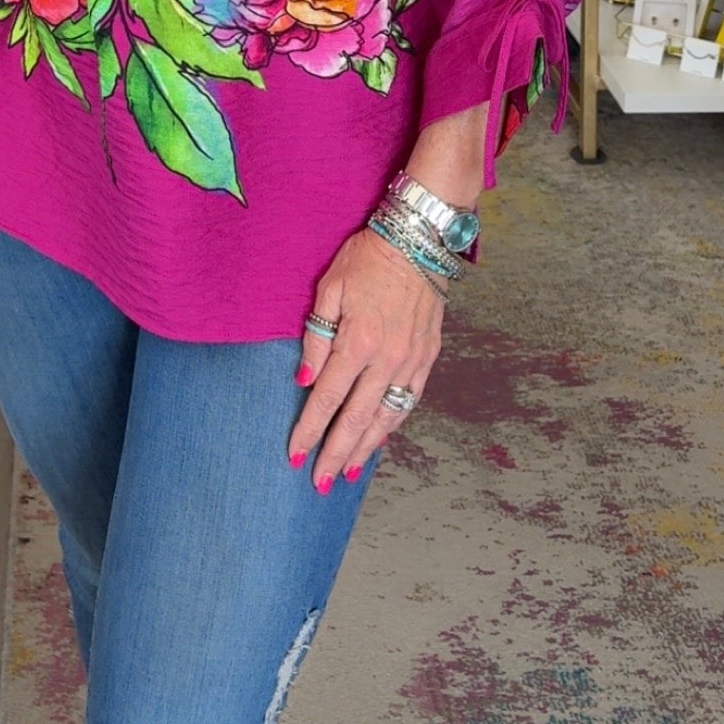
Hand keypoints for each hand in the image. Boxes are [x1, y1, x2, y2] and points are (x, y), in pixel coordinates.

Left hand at [289, 228, 444, 489]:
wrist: (419, 241)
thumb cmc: (368, 259)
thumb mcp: (330, 288)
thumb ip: (316, 336)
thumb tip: (304, 379)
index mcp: (358, 341)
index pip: (327, 398)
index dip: (310, 429)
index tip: (295, 454)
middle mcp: (387, 360)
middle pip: (356, 419)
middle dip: (335, 453)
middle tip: (319, 481)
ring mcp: (411, 362)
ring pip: (386, 418)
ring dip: (365, 448)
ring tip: (348, 471)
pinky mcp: (428, 358)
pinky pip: (408, 401)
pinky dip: (392, 424)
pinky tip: (379, 437)